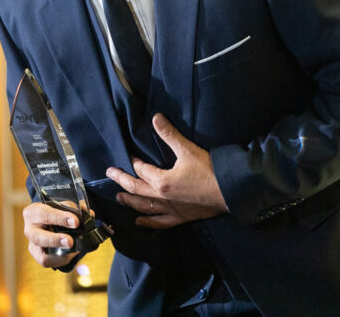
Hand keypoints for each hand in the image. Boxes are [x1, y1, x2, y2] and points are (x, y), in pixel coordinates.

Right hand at [21, 200, 90, 267]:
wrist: (49, 221)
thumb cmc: (55, 211)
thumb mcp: (62, 206)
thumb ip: (74, 209)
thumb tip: (88, 214)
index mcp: (33, 212)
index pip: (44, 214)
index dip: (60, 218)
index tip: (75, 221)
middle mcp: (29, 230)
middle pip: (38, 237)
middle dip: (55, 240)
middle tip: (70, 241)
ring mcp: (32, 245)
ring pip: (42, 255)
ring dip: (59, 255)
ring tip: (74, 250)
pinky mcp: (38, 256)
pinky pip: (48, 262)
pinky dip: (61, 260)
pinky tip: (72, 254)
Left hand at [106, 113, 227, 228]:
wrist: (229, 191)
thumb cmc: (209, 170)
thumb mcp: (187, 149)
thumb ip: (169, 134)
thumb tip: (155, 117)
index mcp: (162, 180)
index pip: (141, 170)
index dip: (134, 162)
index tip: (129, 156)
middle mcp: (162, 197)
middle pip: (136, 189)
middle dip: (122, 181)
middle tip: (110, 174)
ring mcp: (170, 210)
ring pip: (144, 207)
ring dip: (129, 202)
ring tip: (119, 198)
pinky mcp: (180, 218)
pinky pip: (159, 222)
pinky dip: (147, 222)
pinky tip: (139, 222)